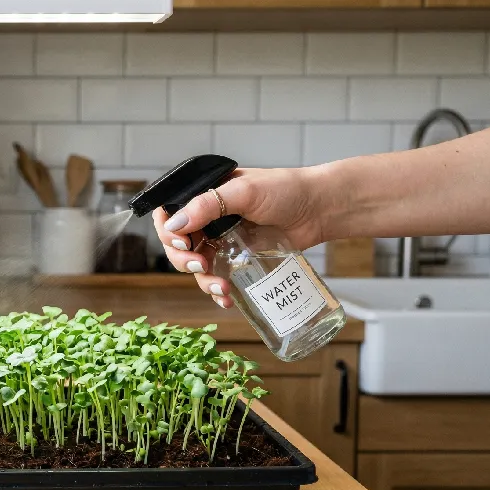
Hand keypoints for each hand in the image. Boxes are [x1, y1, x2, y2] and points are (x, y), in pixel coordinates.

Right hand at [152, 167, 329, 307]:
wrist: (320, 207)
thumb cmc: (285, 190)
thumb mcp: (245, 191)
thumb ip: (208, 204)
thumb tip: (175, 224)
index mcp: (204, 198)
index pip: (170, 215)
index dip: (168, 232)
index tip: (183, 244)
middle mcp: (208, 220)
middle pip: (178, 246)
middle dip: (183, 260)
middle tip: (201, 265)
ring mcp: (223, 242)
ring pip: (196, 267)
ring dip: (202, 281)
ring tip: (221, 289)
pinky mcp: (239, 260)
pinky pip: (219, 279)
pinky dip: (218, 293)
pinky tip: (227, 299)